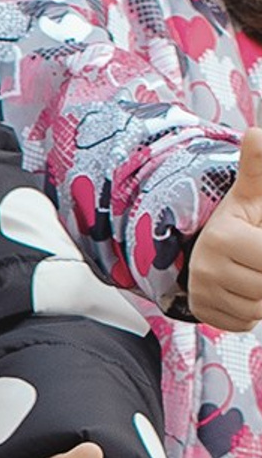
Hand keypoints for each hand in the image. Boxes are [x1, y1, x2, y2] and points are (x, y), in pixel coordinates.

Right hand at [189, 133, 261, 330]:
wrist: (207, 245)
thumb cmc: (241, 218)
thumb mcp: (252, 193)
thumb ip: (259, 167)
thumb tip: (256, 134)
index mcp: (222, 236)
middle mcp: (205, 268)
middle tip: (260, 255)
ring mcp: (202, 293)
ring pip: (258, 308)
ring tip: (257, 270)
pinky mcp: (203, 312)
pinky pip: (245, 322)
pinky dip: (254, 310)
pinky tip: (248, 287)